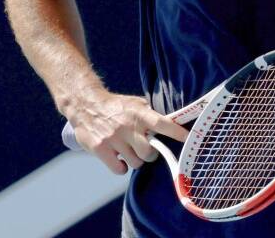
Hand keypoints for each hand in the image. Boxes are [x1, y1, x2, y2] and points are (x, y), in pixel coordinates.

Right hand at [70, 93, 189, 174]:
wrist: (84, 104)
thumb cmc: (114, 107)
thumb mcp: (134, 104)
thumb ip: (150, 114)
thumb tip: (174, 123)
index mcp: (138, 114)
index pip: (162, 124)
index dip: (176, 132)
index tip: (189, 138)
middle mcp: (126, 126)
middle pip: (149, 152)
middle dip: (149, 153)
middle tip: (143, 147)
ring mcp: (113, 138)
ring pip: (136, 163)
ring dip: (134, 159)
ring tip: (127, 150)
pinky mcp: (100, 149)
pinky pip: (120, 170)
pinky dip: (121, 167)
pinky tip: (118, 158)